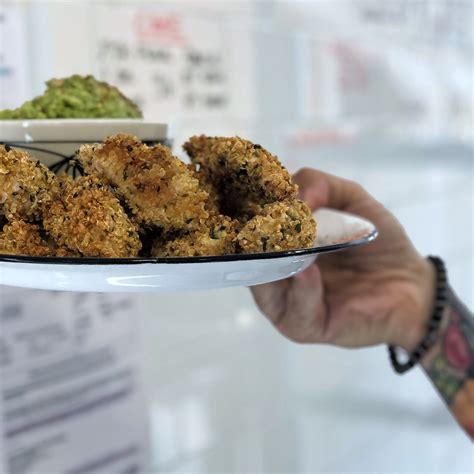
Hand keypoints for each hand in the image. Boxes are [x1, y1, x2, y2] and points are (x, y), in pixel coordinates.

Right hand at [251, 169, 435, 350]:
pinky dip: (300, 290)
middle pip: (249, 258)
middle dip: (255, 237)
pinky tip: (308, 272)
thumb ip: (320, 184)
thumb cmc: (377, 242)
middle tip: (264, 217)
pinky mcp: (306, 326)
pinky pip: (294, 310)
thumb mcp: (350, 200)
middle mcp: (277, 273)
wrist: (413, 283)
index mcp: (281, 243)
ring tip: (288, 243)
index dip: (248, 212)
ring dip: (275, 263)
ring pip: (264, 286)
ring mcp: (288, 302)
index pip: (250, 229)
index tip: (251, 194)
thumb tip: (293, 195)